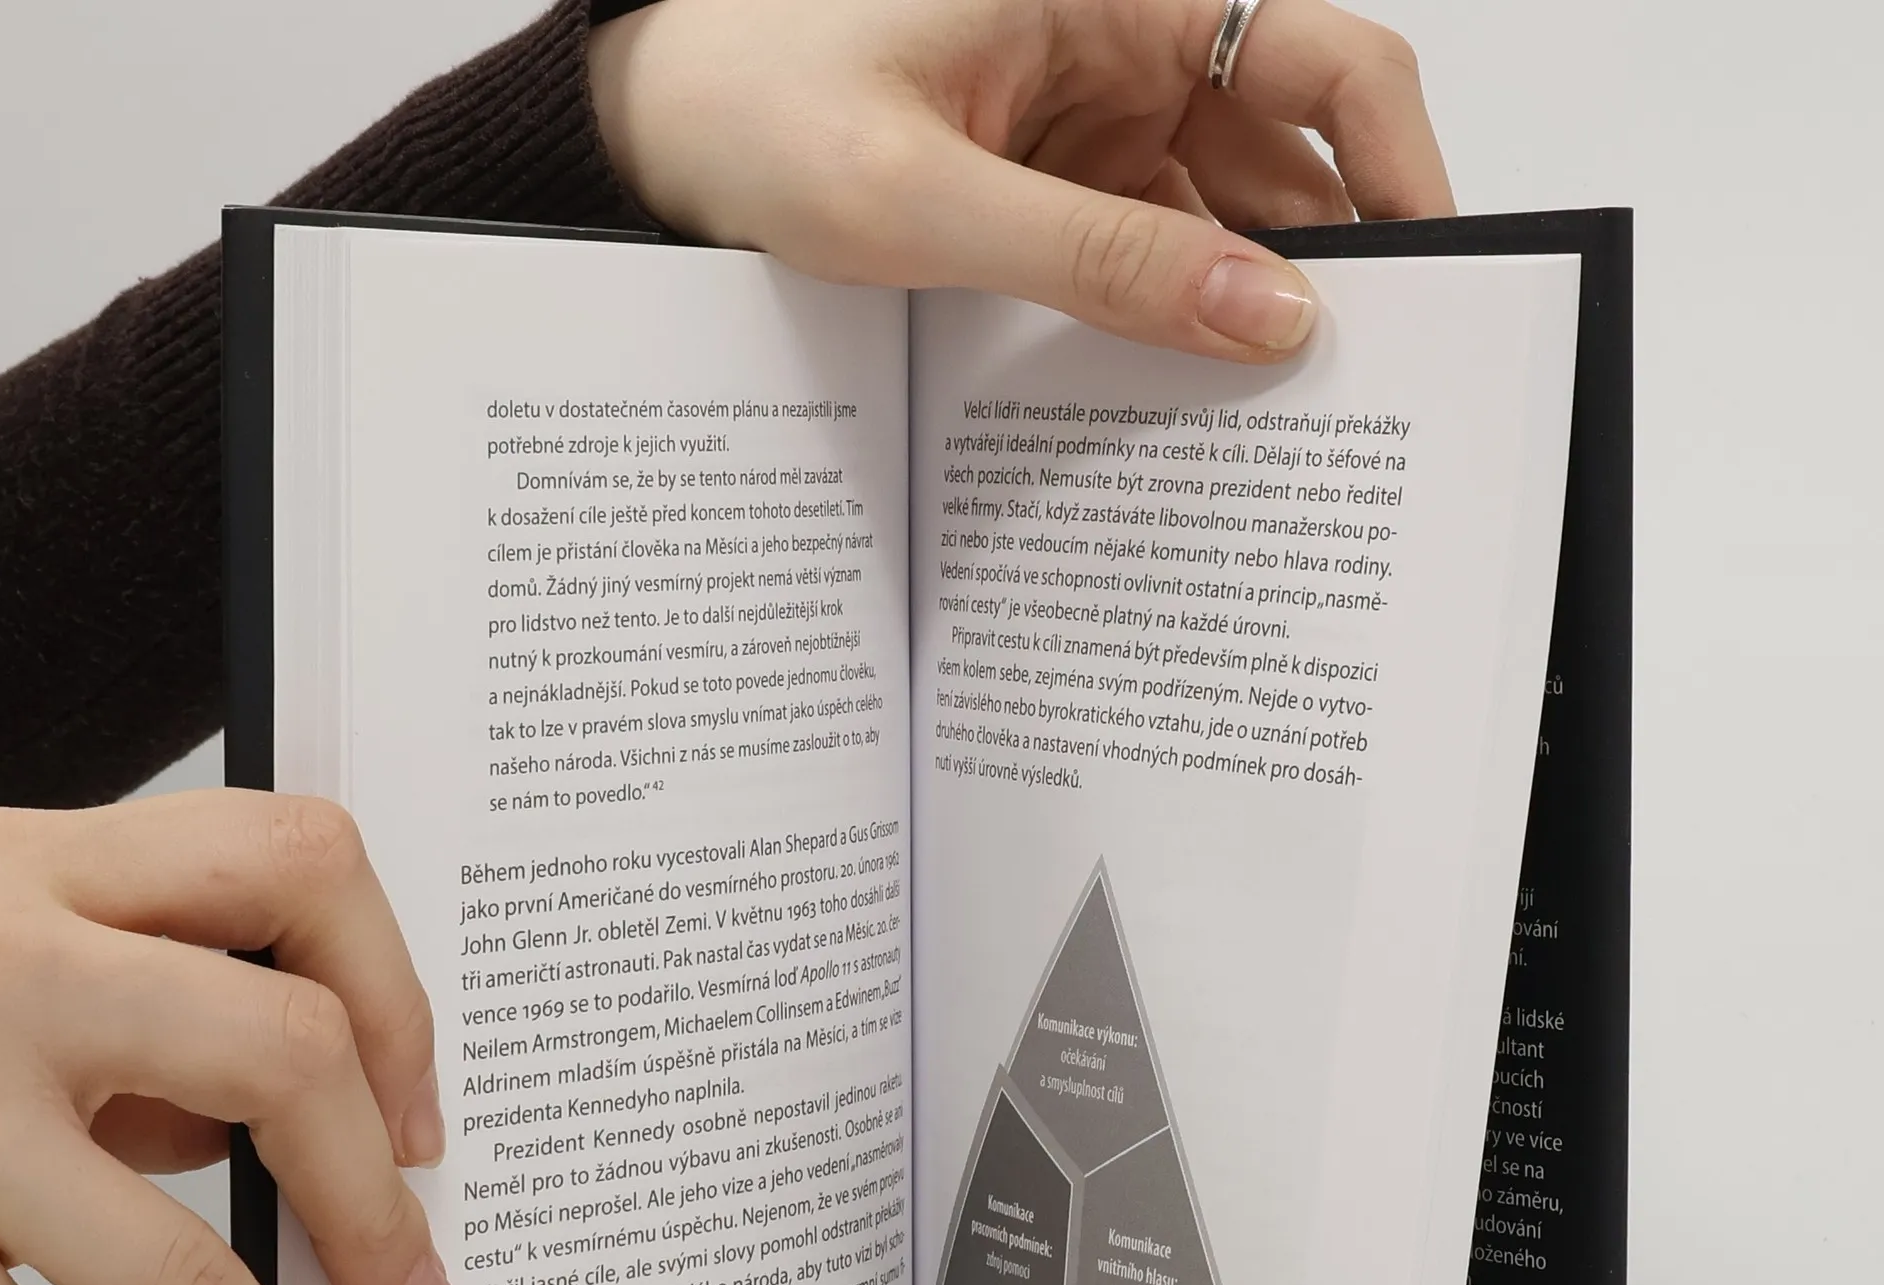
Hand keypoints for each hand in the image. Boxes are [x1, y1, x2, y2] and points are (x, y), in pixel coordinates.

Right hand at [0, 793, 457, 1284]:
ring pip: (171, 1267)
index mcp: (57, 867)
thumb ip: (154, 1007)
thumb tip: (312, 1167)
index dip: (399, 995)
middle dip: (380, 1209)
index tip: (427, 1120)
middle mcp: (6, 974)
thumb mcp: (4, 919)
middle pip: (281, 1057)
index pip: (298, 869)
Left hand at [590, 0, 1452, 361]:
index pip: (1328, 60)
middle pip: (1292, 155)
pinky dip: (1174, 320)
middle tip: (1358, 394)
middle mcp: (1135, 44)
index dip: (1401, 168)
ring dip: (1247, 310)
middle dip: (1328, 266)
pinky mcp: (1064, 184)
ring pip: (1227, 218)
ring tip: (1276, 424)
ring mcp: (1102, 121)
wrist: (665, 134)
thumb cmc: (763, 110)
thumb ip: (1100, 259)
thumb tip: (1264, 318)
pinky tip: (1185, 398)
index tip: (1434, 284)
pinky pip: (1154, 252)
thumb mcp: (930, 196)